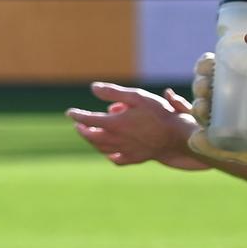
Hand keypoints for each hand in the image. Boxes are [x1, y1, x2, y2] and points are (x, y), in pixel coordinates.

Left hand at [67, 81, 201, 168]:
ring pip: (102, 149)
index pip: (88, 120)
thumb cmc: (158, 113)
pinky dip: (109, 155)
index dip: (77, 115)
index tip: (69, 113)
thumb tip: (93, 88)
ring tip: (91, 134)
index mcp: (114, 124)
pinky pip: (117, 159)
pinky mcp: (135, 158)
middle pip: (92, 137)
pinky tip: (109, 153)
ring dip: (93, 141)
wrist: (176, 137)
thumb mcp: (136, 96)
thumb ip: (113, 93)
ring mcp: (125, 151)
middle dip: (83, 130)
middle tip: (78, 125)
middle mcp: (116, 139)